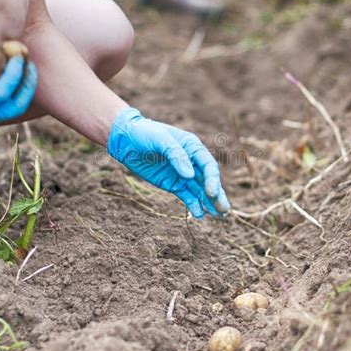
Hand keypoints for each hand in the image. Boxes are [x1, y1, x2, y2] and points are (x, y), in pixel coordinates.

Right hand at [0, 31, 37, 129]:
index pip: (0, 94)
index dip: (13, 75)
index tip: (18, 56)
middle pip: (16, 106)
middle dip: (27, 84)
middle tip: (28, 61)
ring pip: (18, 107)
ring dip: (27, 86)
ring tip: (27, 64)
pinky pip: (13, 103)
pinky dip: (19, 88)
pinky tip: (18, 70)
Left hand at [108, 107, 229, 218]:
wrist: (126, 140)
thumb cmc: (145, 133)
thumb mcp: (160, 139)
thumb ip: (176, 155)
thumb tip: (190, 175)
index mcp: (193, 147)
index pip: (208, 165)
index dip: (212, 179)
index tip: (211, 192)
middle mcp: (192, 162)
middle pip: (208, 180)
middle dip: (217, 195)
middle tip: (224, 209)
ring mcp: (183, 174)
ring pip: (201, 190)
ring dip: (210, 203)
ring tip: (221, 216)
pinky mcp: (173, 184)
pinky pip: (187, 196)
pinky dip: (194, 204)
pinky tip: (199, 214)